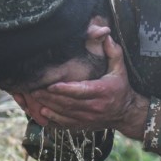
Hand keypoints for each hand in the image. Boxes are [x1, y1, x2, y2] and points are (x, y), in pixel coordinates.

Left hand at [31, 35, 148, 139]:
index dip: (65, 89)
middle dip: (50, 97)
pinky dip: (53, 119)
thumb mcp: (120, 69)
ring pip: (65, 114)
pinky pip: (66, 124)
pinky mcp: (84, 125)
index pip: (81, 91)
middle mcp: (95, 107)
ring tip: (35, 98)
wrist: (126, 113)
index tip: (51, 85)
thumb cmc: (120, 87)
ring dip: (49, 107)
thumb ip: (113, 52)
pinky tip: (42, 112)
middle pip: (69, 103)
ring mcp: (88, 118)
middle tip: (34, 89)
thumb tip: (106, 34)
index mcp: (102, 91)